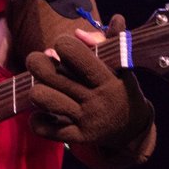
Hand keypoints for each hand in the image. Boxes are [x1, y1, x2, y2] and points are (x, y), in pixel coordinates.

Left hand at [26, 14, 153, 148]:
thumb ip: (105, 41)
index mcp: (108, 79)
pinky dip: (37, 120)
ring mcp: (86, 120)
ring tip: (44, 87)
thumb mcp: (122, 64)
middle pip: (50, 75)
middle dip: (37, 62)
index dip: (62, 44)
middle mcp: (96, 100)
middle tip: (40, 62)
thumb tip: (78, 32)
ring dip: (37, 90)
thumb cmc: (121, 88)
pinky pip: (44, 129)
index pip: (75, 54)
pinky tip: (44, 112)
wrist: (132, 129)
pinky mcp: (77, 137)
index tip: (63, 45)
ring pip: (43, 99)